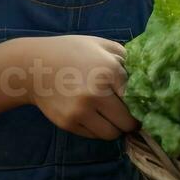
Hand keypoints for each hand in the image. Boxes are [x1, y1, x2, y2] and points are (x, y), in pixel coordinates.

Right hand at [19, 34, 140, 140]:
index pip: (138, 96)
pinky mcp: (70, 123)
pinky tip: (92, 116)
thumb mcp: (99, 44)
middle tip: (128, 117)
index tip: (139, 102)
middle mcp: (97, 93)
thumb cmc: (69, 52)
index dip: (140, 100)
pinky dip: (97, 129)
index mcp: (109, 70)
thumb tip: (146, 77)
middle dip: (130, 120)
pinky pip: (94, 135)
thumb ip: (125, 56)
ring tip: (110, 118)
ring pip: (112, 133)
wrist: (33, 67)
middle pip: (128, 121)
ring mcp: (82, 111)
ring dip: (115, 128)